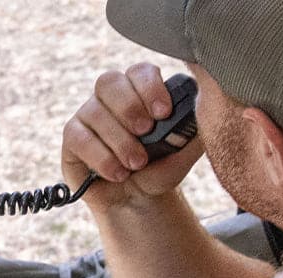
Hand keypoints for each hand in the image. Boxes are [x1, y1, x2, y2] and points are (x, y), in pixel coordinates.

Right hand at [61, 63, 202, 212]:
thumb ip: (194, 129)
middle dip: (129, 108)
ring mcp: (88, 116)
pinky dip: (101, 157)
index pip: (139, 72)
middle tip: (146, 133)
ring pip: (94, 112)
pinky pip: (79, 138)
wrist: (136, 201)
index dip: (149, 87)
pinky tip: (117, 173)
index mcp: (138, 90)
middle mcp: (110, 97)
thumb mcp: (183, 152)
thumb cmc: (158, 169)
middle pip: (109, 82)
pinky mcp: (72, 139)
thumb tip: (209, 107)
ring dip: (119, 140)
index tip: (164, 112)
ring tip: (136, 164)